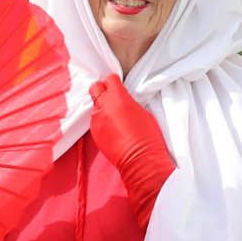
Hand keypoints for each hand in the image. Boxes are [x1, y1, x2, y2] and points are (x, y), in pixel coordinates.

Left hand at [88, 76, 175, 221]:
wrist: (140, 161)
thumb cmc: (147, 136)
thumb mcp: (142, 110)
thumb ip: (128, 101)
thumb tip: (122, 100)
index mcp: (118, 98)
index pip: (110, 79)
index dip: (115, 82)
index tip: (119, 86)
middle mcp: (103, 106)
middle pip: (95, 88)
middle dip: (103, 90)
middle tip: (113, 97)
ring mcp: (96, 120)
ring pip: (95, 106)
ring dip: (103, 108)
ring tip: (115, 118)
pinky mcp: (94, 133)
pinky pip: (95, 121)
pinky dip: (102, 122)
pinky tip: (113, 130)